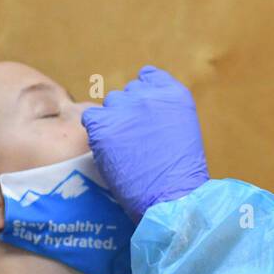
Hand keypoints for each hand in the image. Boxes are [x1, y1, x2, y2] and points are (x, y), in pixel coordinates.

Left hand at [82, 65, 208, 219]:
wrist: (173, 196)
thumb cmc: (180, 173)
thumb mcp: (182, 129)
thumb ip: (163, 112)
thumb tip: (141, 111)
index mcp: (174, 94)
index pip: (148, 76)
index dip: (144, 96)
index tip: (146, 114)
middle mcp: (149, 94)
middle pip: (127, 93)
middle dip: (129, 111)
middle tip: (135, 139)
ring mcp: (126, 109)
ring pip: (110, 104)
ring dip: (113, 122)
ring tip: (123, 148)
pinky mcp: (104, 126)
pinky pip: (91, 118)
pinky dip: (97, 132)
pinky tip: (108, 149)